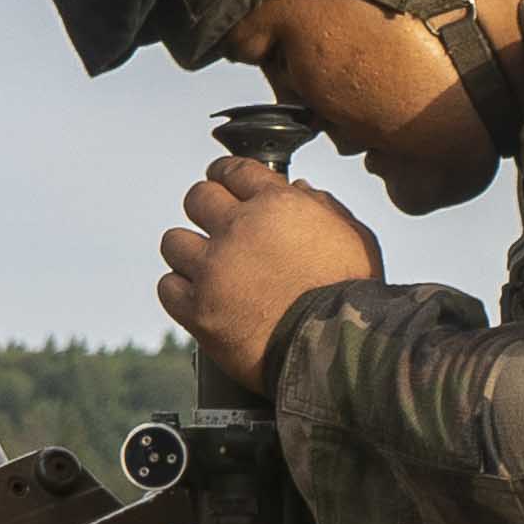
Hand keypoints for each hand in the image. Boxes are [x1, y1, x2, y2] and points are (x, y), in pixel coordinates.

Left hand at [156, 156, 380, 396]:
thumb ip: (325, 208)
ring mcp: (214, 269)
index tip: (223, 185)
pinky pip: (168, 287)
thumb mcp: (355, 239)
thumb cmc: (353, 296)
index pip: (234, 170)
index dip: (226, 176)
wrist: (336, 353)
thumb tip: (300, 189)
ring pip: (174, 242)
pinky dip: (181, 292)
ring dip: (189, 253)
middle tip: (216, 228)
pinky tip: (200, 298)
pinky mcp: (198, 310)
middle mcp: (238, 229)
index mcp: (277, 204)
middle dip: (206, 210)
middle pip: (197, 198)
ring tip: (208, 269)